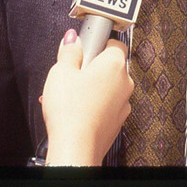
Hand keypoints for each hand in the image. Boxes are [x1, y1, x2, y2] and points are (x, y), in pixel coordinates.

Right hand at [41, 28, 133, 165]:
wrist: (76, 147)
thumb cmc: (70, 111)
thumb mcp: (61, 71)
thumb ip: (69, 51)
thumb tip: (73, 39)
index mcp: (114, 64)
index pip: (114, 43)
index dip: (97, 44)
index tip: (83, 50)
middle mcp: (125, 81)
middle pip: (110, 66)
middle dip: (92, 68)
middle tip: (73, 75)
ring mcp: (124, 102)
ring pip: (108, 87)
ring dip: (93, 87)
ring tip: (71, 96)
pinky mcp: (118, 120)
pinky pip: (108, 104)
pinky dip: (95, 104)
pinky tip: (77, 110)